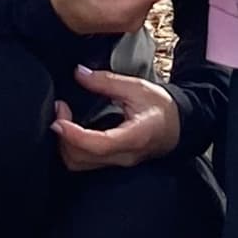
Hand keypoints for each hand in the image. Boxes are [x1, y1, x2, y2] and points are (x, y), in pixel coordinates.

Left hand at [51, 66, 180, 169]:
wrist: (179, 124)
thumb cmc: (161, 107)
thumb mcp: (137, 87)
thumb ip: (106, 81)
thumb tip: (80, 73)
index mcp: (134, 137)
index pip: (98, 145)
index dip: (74, 135)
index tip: (59, 120)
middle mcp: (123, 155)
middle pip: (82, 159)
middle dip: (63, 136)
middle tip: (60, 110)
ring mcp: (117, 162)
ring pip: (80, 164)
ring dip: (65, 143)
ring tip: (64, 119)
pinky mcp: (112, 162)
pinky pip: (85, 162)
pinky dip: (72, 147)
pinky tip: (71, 129)